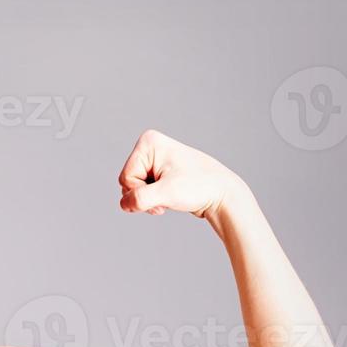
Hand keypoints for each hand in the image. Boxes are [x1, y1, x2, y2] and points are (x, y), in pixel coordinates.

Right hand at [117, 130, 247, 221]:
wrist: (221, 194)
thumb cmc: (200, 187)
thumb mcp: (166, 193)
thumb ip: (139, 198)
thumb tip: (124, 204)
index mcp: (148, 143)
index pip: (126, 178)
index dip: (141, 192)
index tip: (164, 191)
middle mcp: (149, 148)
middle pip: (127, 183)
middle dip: (145, 197)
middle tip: (167, 196)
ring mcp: (153, 160)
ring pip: (134, 190)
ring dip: (150, 201)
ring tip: (170, 197)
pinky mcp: (159, 173)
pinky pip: (143, 192)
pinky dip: (154, 201)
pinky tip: (171, 198)